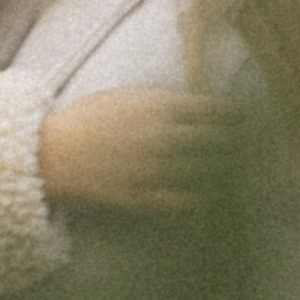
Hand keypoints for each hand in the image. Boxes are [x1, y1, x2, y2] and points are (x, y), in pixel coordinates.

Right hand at [38, 86, 231, 216]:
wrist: (52, 153)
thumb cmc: (87, 119)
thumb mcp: (124, 97)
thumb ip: (161, 102)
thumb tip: (194, 106)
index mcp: (158, 107)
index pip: (212, 110)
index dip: (234, 114)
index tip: (245, 116)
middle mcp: (163, 138)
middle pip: (217, 141)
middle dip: (235, 142)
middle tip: (247, 143)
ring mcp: (155, 170)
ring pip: (206, 171)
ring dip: (224, 169)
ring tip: (233, 168)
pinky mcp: (145, 197)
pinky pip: (185, 202)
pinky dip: (201, 198)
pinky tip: (208, 196)